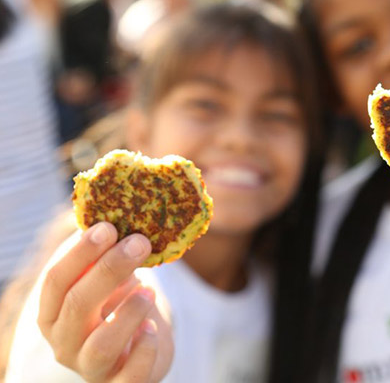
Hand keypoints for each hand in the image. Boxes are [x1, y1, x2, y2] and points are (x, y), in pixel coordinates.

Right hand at [38, 222, 173, 381]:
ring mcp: (91, 368)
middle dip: (109, 269)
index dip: (80, 252)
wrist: (144, 345)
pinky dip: (144, 349)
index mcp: (53, 312)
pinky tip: (154, 328)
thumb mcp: (110, 278)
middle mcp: (65, 342)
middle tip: (139, 242)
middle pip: (77, 305)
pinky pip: (131, 375)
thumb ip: (107, 251)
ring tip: (149, 288)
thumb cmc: (121, 303)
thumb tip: (119, 205)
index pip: (56, 280)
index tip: (108, 226)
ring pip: (100, 345)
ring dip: (127, 312)